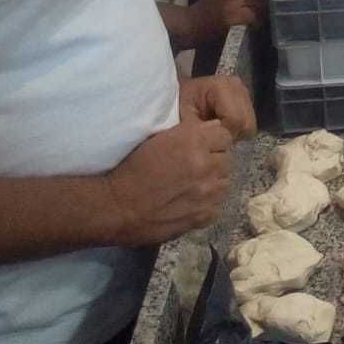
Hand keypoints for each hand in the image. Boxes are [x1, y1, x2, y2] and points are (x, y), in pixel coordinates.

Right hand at [105, 118, 232, 244]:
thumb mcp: (159, 138)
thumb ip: (190, 132)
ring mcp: (207, 192)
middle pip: (226, 159)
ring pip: (225, 183)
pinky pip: (217, 206)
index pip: (225, 135)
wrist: (117, 206)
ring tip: (192, 186)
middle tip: (194, 168)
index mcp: (194, 141)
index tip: (202, 147)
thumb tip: (214, 128)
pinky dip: (207, 205)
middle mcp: (206, 164)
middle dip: (213, 161)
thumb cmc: (133, 168)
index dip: (213, 140)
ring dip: (212, 183)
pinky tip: (190, 203)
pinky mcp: (203, 215)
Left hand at [179, 75, 256, 139]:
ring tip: (216, 131)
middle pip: (246, 123)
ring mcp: (243, 92)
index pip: (235, 119)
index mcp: (222, 86)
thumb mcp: (185, 117)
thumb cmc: (179, 104)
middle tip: (213, 137)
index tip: (208, 138)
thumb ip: (202, 129)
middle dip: (230, 135)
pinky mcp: (245, 100)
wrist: (181, 94)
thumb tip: (217, 141)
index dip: (223, 134)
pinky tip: (222, 127)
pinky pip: (247, 123)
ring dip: (234, 133)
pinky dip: (236, 130)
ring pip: (249, 126)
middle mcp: (238, 87)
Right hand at [185, 0, 267, 44]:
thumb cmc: (208, 7)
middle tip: (272, 10)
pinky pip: (254, 16)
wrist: (191, 22)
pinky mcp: (232, 16)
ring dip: (265, 11)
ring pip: (261, 2)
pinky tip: (255, 25)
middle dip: (270, 0)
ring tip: (263, 17)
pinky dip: (258, 21)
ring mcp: (233, 1)